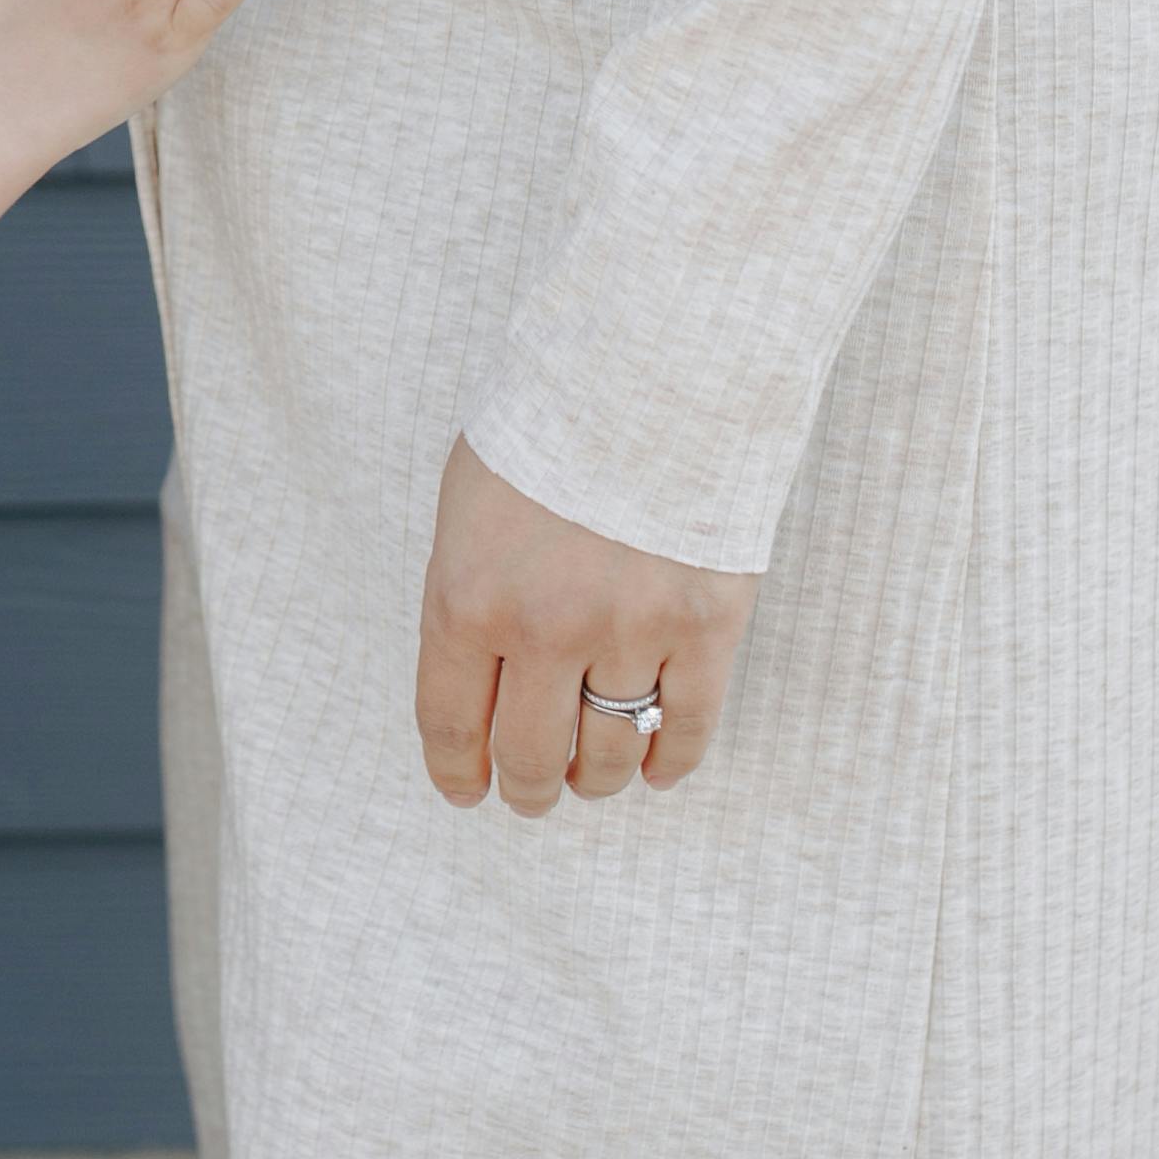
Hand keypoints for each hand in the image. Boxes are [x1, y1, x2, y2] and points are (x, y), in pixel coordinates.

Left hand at [413, 434, 757, 817]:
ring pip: (608, 756)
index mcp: (468, 597)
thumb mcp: (469, 503)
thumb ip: (468, 593)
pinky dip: (667, 763)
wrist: (652, 365)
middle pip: (531, 756)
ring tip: (590, 778)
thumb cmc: (551, 425)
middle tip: (531, 793)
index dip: (458, 774)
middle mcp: (545, 629)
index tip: (467, 791)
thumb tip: (477, 679)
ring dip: (594, 781)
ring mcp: (630, 631)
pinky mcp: (706, 627)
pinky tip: (654, 768)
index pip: (452, 724)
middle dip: (527, 789)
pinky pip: (685, 730)